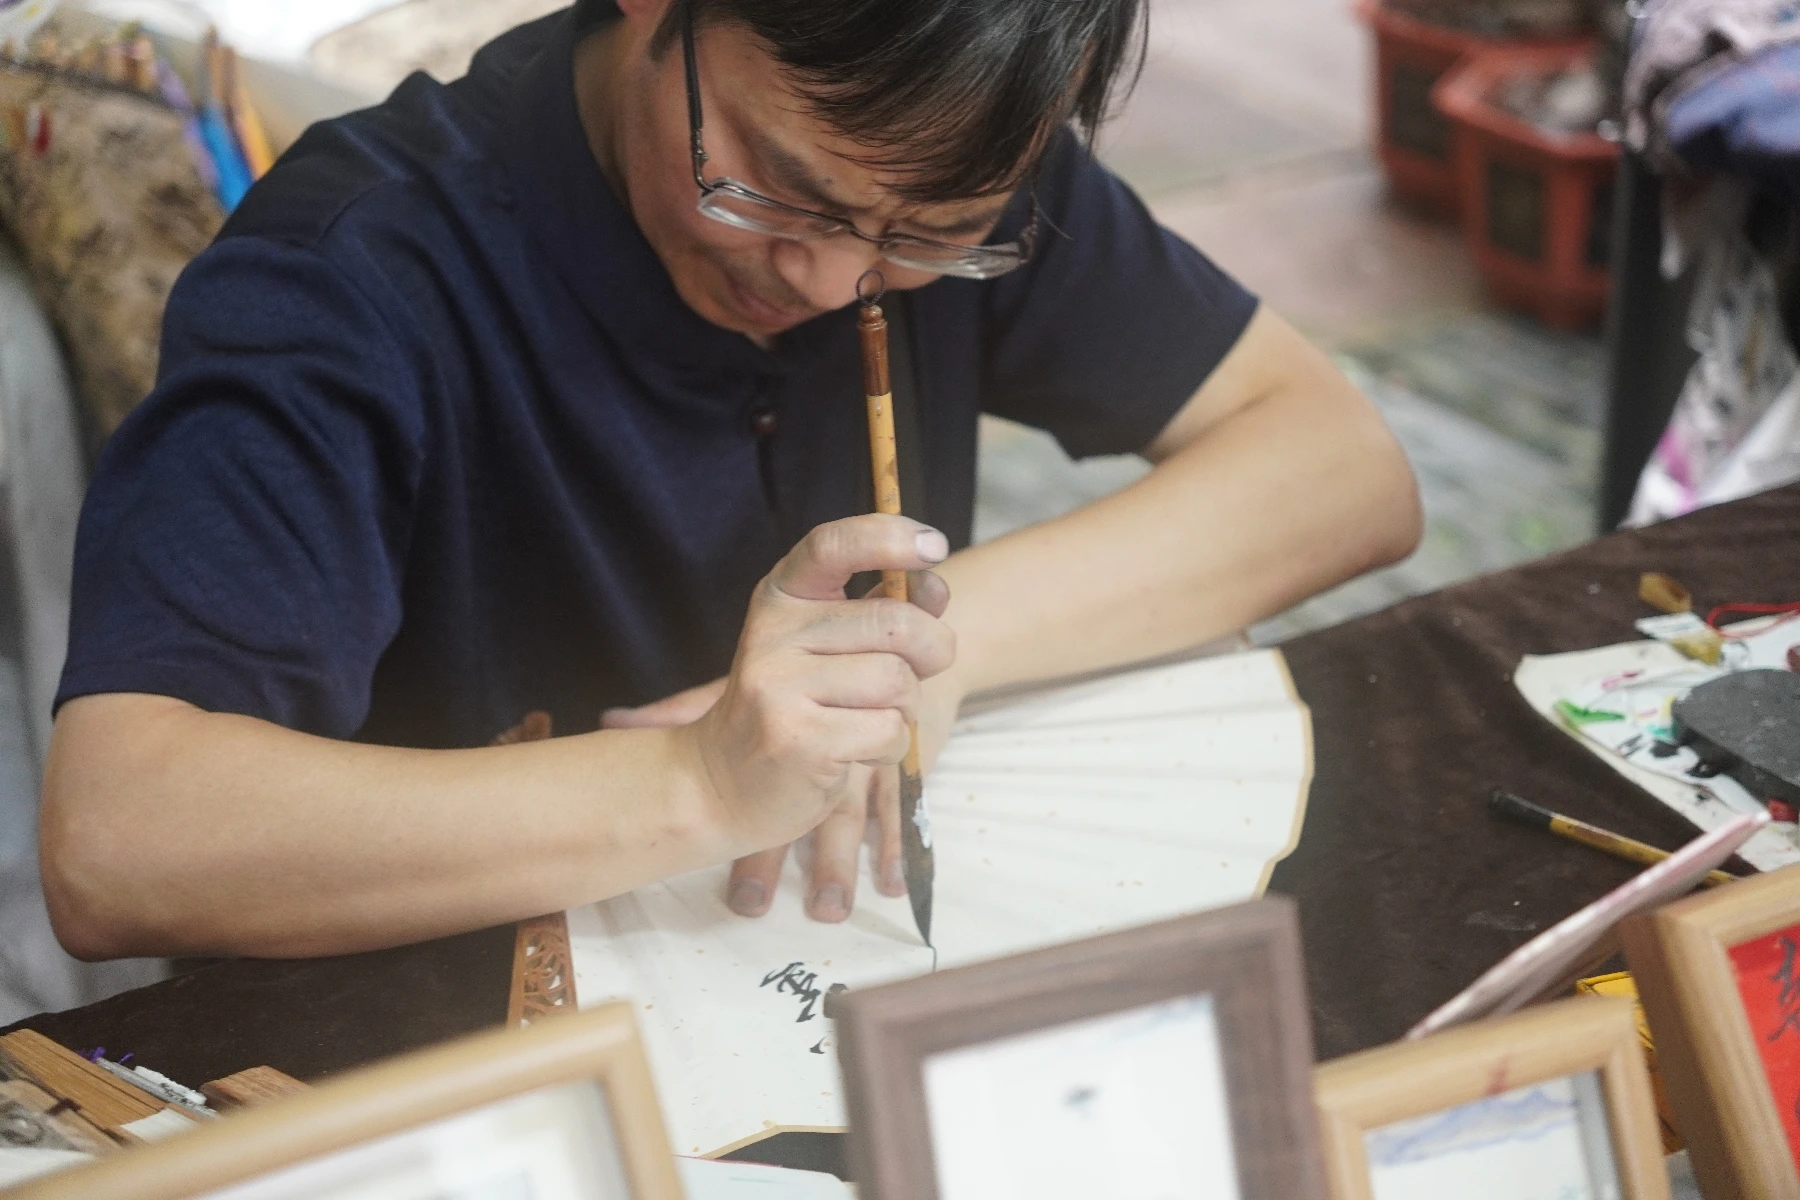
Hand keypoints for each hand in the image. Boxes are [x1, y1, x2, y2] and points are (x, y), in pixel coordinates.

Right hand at [618, 515, 955, 919]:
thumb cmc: (791, 709)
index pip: (833, 545)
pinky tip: (850, 752)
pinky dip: (888, 748)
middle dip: (931, 651)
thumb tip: (936, 587)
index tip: (935, 546)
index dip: (890, 537)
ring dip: (903, 709)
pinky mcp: (799, 740)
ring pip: (898, 681)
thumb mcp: (826, 647)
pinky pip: (889, 732)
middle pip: (896, 622)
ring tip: (863, 720)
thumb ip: (882, 611)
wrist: (719, 784)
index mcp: (780, 599)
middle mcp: (774, 634)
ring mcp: (780, 687)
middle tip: (908, 678)